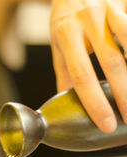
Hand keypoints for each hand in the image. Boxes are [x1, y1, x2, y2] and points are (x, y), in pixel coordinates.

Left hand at [50, 0, 126, 132]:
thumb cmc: (66, 18)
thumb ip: (64, 73)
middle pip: (111, 62)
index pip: (81, 75)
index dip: (94, 102)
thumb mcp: (58, 44)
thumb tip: (66, 103)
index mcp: (67, 34)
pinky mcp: (123, 4)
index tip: (106, 123)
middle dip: (123, 94)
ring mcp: (110, 9)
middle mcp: (89, 20)